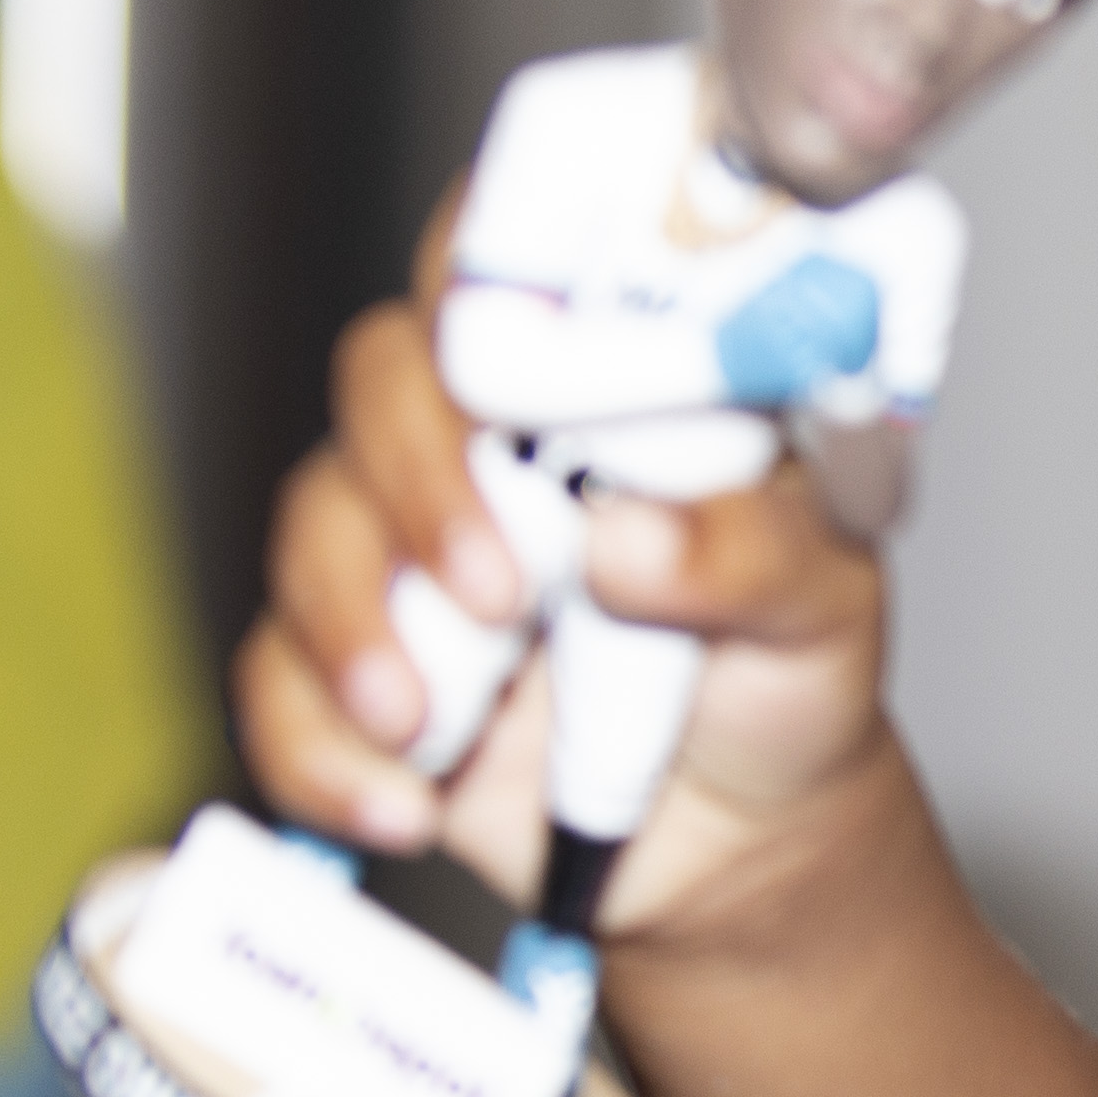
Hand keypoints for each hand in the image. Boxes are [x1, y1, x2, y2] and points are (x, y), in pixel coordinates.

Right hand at [235, 190, 902, 940]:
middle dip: (420, 482)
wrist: (749, 839)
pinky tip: (399, 803)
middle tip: (497, 594)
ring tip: (427, 725)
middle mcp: (492, 438)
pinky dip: (317, 745)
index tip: (501, 344)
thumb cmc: (788, 671)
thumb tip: (633, 535)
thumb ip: (750, 554)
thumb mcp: (820, 604)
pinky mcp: (362, 659)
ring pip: (314, 521)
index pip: (516, 257)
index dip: (489, 271)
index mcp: (605, 378)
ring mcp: (412, 545)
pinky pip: (277, 676)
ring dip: (350, 624)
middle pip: (386, 380)